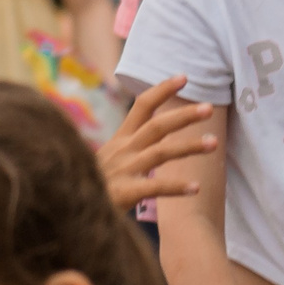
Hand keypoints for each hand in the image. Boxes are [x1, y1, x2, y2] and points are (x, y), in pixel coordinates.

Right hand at [99, 76, 216, 209]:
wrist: (69, 207)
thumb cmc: (92, 185)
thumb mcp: (107, 160)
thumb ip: (127, 149)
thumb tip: (150, 138)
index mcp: (121, 139)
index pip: (142, 106)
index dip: (162, 90)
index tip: (183, 77)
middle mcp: (124, 150)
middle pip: (157, 126)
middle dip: (183, 115)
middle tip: (209, 107)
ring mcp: (124, 169)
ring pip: (160, 152)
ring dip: (188, 146)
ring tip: (214, 143)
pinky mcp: (124, 192)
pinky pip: (154, 187)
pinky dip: (175, 186)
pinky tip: (196, 188)